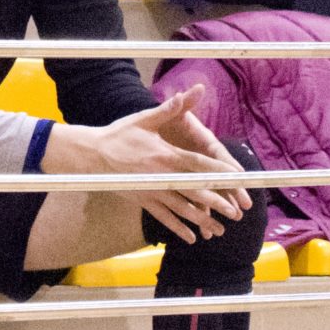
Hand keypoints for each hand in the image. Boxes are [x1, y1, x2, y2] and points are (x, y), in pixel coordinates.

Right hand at [45, 88, 248, 243]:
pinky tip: (191, 238)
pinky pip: (164, 218)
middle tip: (236, 213)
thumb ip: (172, 108)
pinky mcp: (143, 201)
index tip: (237, 180)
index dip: (219, 172)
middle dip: (217, 203)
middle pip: (195, 191)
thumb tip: (194, 90)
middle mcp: (162, 176)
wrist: (92, 155)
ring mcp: (152, 191)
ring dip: (202, 221)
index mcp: (166, 155)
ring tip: (220, 230)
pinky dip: (178, 228)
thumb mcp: (145, 119)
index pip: (199, 165)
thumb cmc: (119, 135)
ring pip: (182, 210)